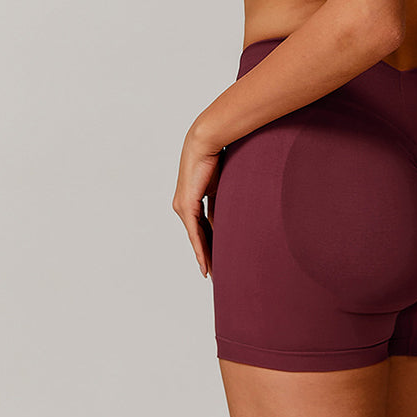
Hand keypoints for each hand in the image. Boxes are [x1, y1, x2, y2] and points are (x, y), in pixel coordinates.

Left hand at [172, 123, 224, 278]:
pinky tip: (205, 264)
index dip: (210, 243)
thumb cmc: (217, 155)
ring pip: (196, 239)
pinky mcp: (186, 206)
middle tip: (215, 273)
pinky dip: (200, 250)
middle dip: (207, 255)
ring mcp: (183, 207)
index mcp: (193, 199)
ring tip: (213, 273)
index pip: (203, 227)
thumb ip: (224, 201)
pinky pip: (195, 234)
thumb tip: (233, 217)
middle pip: (198, 236)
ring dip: (205, 257)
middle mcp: (183, 205)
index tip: (217, 258)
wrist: (205, 142)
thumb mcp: (224, 184)